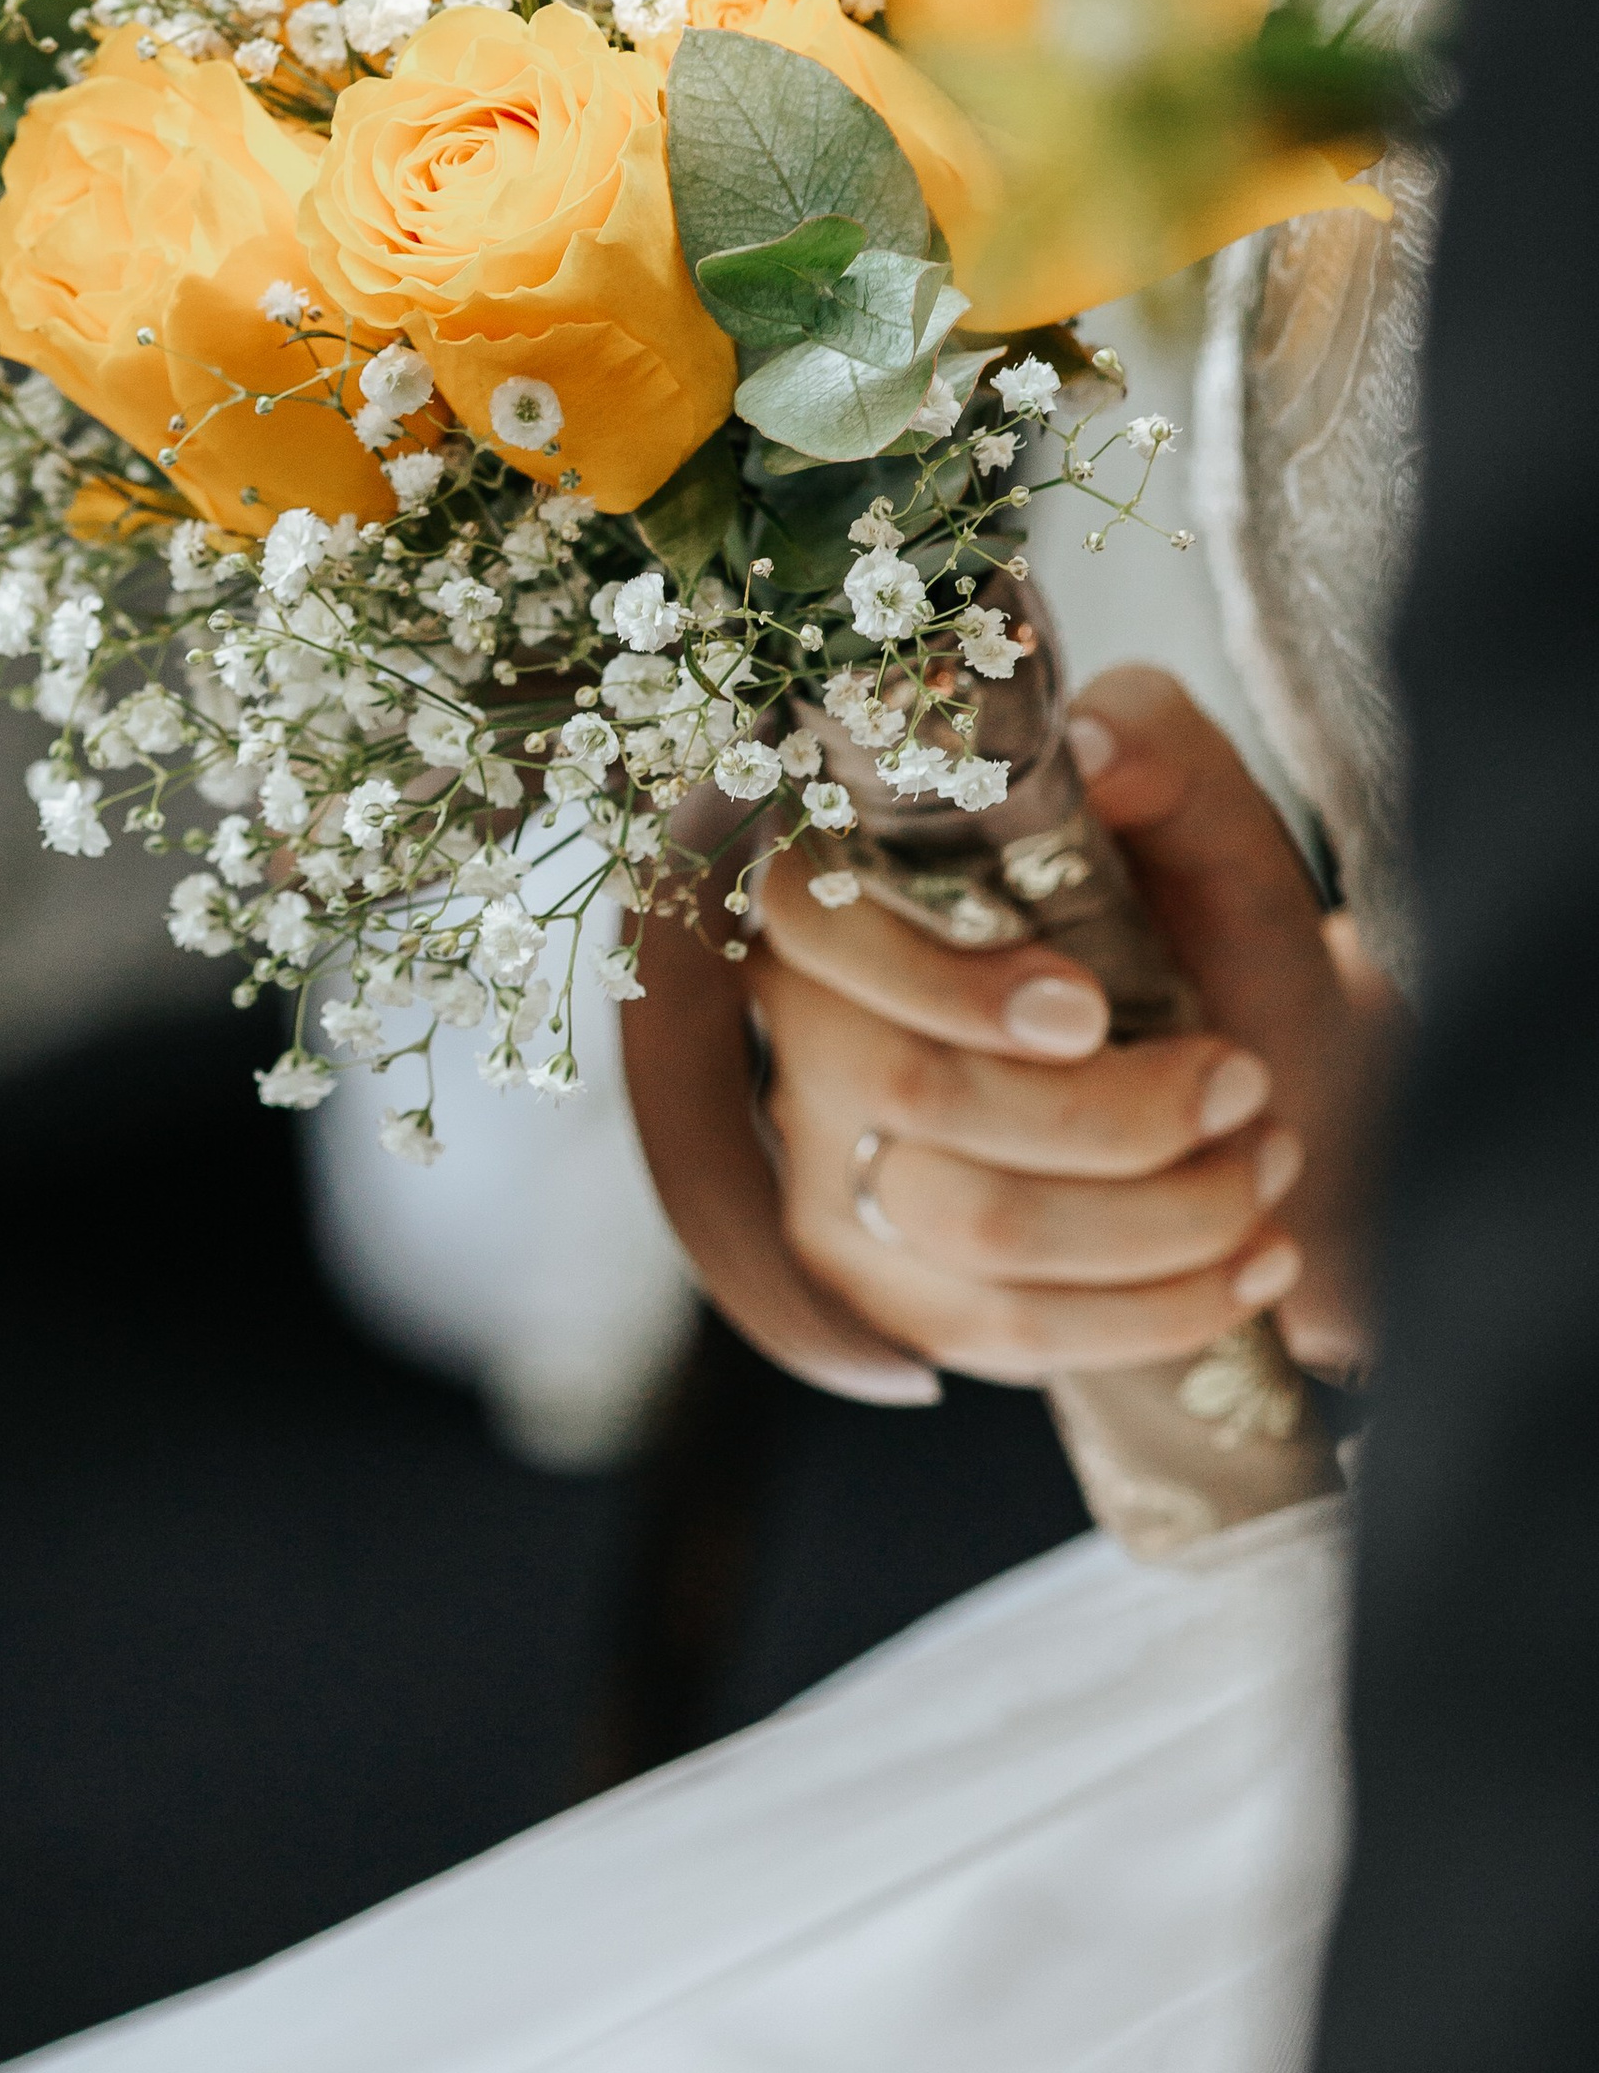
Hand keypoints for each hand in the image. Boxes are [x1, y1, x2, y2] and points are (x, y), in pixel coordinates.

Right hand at [620, 666, 1392, 1402]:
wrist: (1269, 1093)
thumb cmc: (1206, 938)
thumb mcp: (1209, 827)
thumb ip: (1161, 748)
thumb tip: (1097, 742)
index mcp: (852, 883)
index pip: (816, 922)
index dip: (942, 979)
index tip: (1087, 1011)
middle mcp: (804, 1026)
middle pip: (910, 1090)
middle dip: (1109, 1110)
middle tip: (1245, 1083)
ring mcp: (825, 1170)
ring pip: (969, 1225)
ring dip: (1157, 1210)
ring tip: (1266, 1163)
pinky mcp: (883, 1291)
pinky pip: (1003, 1330)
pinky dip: (1155, 1305)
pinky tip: (1254, 1265)